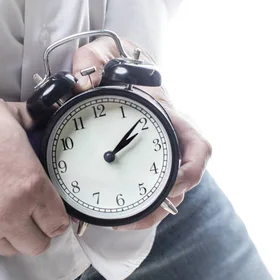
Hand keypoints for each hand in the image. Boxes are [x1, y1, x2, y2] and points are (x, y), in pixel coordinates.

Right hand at [0, 89, 68, 255]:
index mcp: (32, 184)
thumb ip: (31, 124)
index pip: (57, 221)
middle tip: (34, 216)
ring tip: (10, 218)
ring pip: (11, 249)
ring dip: (15, 236)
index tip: (53, 211)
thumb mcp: (12, 115)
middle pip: (37, 244)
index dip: (58, 217)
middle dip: (39, 231)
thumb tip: (38, 120)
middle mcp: (12, 212)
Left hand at [72, 37, 211, 229]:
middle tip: (129, 217)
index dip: (191, 170)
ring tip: (117, 222)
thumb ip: (91, 63)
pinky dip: (135, 208)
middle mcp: (169, 141)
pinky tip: (111, 215)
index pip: (198, 147)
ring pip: (165, 194)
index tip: (173, 185)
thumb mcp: (101, 57)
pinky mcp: (139, 167)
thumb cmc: (113, 67)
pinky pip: (146, 193)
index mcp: (169, 118)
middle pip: (182, 182)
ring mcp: (156, 156)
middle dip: (161, 204)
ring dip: (147, 213)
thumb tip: (82, 84)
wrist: (112, 72)